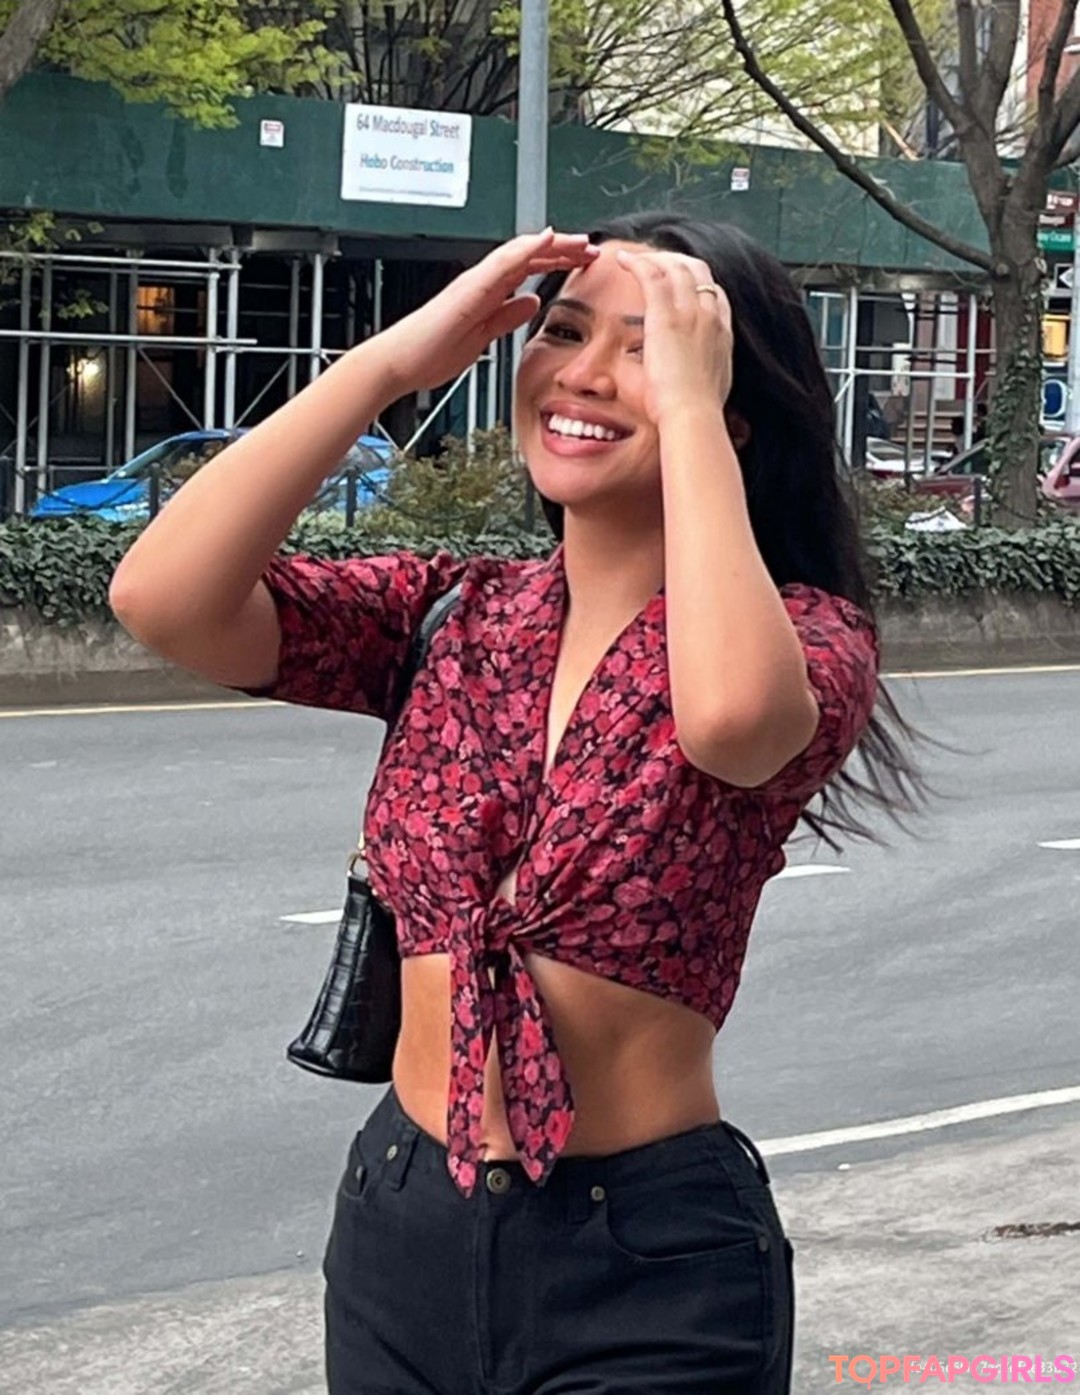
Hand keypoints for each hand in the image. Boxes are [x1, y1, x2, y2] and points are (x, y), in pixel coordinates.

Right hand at [377, 229, 598, 396]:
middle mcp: (482, 282)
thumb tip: (530, 304)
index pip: (529, 269)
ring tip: (579, 240)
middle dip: (563, 250)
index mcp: (487, 293)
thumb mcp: (483, 337)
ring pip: (519, 251)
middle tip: (593, 249)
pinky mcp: (469, 290)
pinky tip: (546, 241)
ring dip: (552, 243)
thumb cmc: (431, 353)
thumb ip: (506, 318)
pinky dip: (525, 249)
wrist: (401, 364)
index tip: (584, 263)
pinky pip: (501, 263)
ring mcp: (475, 283)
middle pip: (529, 255)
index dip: (558, 263)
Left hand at [614, 249, 733, 425]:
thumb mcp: (709, 390)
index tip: (678, 283)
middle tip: (654, 262)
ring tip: (634, 259)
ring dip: (654, 258)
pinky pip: (652, 274)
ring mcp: (691, 312)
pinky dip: (636, 262)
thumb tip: (692, 384)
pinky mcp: (665, 316)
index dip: (695, 282)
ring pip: (675, 267)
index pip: (714, 294)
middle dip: (676, 261)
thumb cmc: (696, 414)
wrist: (693, 415)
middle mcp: (710, 316)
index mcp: (722, 334)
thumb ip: (701, 377)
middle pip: (697, 270)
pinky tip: (622, 260)